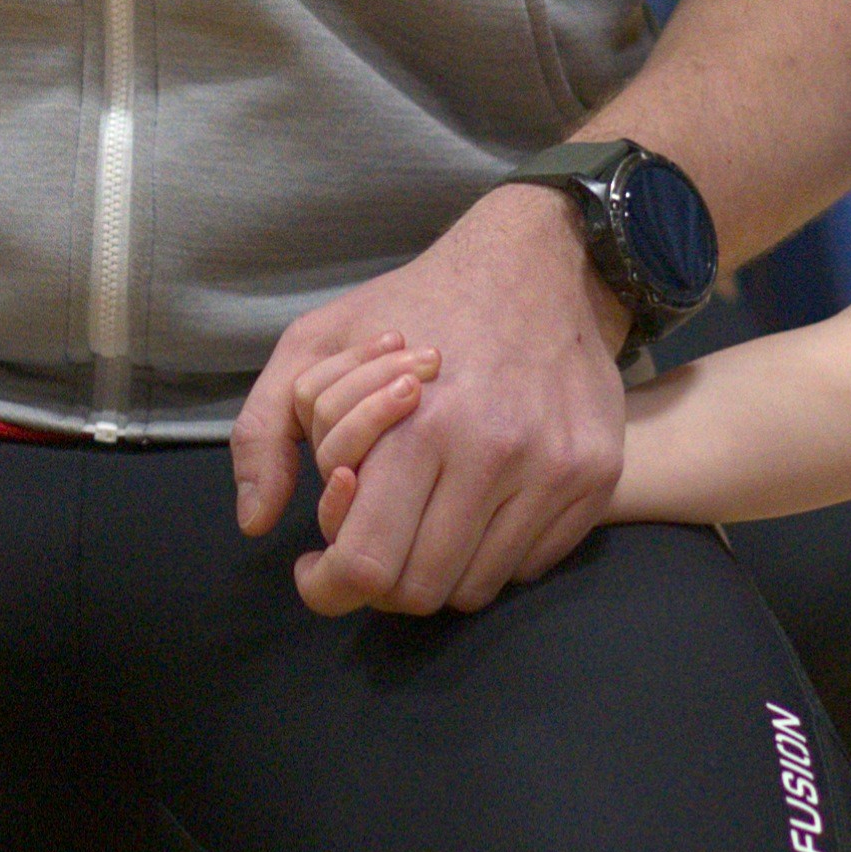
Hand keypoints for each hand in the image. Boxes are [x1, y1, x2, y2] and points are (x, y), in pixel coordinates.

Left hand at [233, 183, 631, 615]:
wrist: (537, 262)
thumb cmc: (416, 304)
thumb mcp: (317, 340)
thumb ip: (265, 428)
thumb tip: (255, 522)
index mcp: (420, 424)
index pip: (368, 563)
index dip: (329, 584)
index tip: (316, 568)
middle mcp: (494, 455)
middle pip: (421, 589)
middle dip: (379, 579)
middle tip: (367, 541)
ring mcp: (554, 471)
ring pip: (476, 587)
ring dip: (436, 565)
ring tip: (418, 513)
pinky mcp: (595, 479)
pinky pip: (528, 564)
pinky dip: (491, 550)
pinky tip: (472, 499)